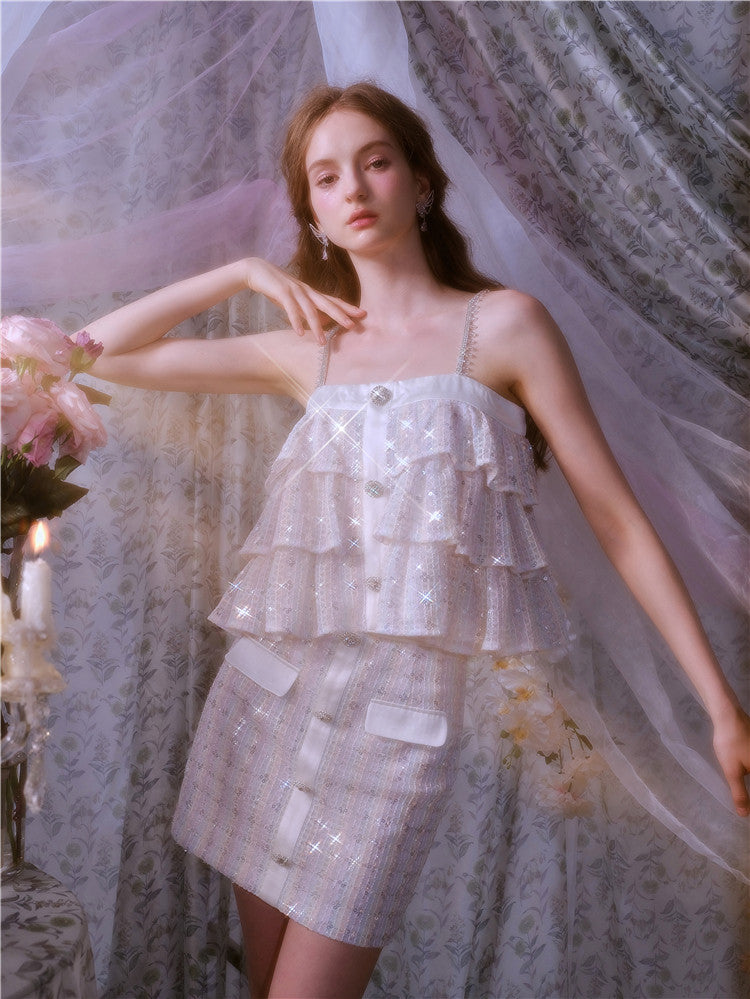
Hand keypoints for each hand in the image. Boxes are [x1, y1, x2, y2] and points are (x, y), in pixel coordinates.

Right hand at [244, 258, 365, 343]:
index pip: (333, 300)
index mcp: (311, 292)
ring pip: (310, 310)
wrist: (256, 270)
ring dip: (317, 327)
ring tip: (322, 342)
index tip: (362, 314)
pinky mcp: (281, 292)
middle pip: (327, 303)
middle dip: (341, 315)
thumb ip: (307, 310)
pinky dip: (295, 321)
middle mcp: (306, 291)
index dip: (347, 307)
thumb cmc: (276, 287)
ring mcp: (295, 291)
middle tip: (353, 326)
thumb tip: (322, 323)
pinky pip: (290, 309)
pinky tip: (299, 333)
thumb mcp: (295, 300)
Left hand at [712, 705, 749, 815]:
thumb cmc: (730, 744)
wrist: (728, 715)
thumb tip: (744, 814)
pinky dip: (749, 767)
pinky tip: (744, 769)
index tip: (747, 807)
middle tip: (743, 802)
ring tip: (742, 791)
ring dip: (747, 775)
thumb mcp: (732, 772)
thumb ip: (740, 793)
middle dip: (748, 791)